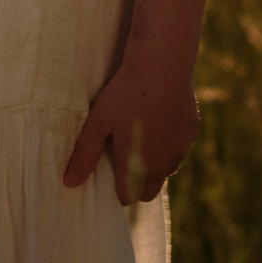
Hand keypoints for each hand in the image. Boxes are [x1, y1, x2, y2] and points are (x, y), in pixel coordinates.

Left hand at [63, 58, 200, 204]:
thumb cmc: (125, 94)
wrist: (162, 65)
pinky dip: (168, 144)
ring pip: (167, 170)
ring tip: (139, 140)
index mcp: (138, 166)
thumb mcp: (98, 123)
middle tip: (121, 161)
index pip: (127, 196)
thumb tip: (69, 183)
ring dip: (154, 165)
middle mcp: (164, 164)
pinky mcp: (192, 132)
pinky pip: (179, 149)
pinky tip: (157, 122)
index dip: (116, 189)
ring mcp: (181, 149)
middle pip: (149, 191)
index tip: (108, 175)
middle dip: (135, 184)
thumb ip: (84, 155)